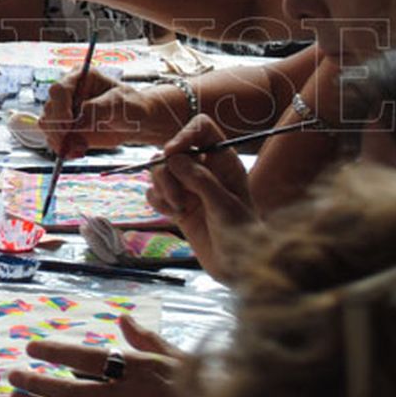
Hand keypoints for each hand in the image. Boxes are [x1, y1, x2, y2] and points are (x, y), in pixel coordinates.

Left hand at [7, 315, 188, 396]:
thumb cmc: (204, 391)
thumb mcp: (180, 359)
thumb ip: (148, 339)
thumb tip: (122, 318)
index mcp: (140, 368)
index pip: (87, 357)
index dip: (55, 352)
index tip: (31, 348)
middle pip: (71, 389)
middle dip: (37, 383)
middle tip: (11, 376)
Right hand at [40, 68, 152, 158]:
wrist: (133, 121)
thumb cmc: (130, 105)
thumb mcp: (120, 103)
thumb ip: (99, 109)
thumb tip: (79, 122)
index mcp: (80, 77)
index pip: (59, 90)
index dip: (60, 107)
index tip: (69, 124)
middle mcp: (67, 92)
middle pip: (49, 108)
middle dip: (58, 128)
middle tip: (71, 143)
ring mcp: (63, 110)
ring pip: (47, 125)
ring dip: (59, 140)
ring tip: (79, 149)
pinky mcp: (64, 127)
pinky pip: (53, 138)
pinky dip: (62, 148)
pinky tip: (77, 152)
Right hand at [146, 115, 255, 282]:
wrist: (238, 267)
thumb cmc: (242, 236)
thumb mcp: (225, 205)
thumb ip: (200, 179)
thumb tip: (173, 158)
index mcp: (223, 162)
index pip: (200, 129)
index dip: (184, 135)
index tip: (172, 153)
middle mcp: (204, 169)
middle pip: (172, 150)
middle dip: (167, 173)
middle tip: (178, 198)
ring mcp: (188, 187)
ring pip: (159, 170)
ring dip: (162, 189)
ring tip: (179, 209)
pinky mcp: (176, 204)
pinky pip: (153, 192)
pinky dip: (158, 203)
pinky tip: (173, 215)